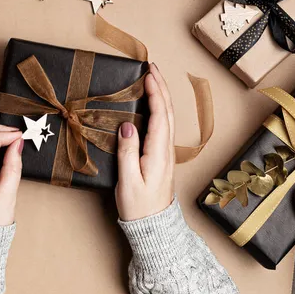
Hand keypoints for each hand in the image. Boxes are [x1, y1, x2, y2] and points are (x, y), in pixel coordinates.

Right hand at [115, 64, 174, 220]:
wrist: (154, 226)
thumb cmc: (139, 207)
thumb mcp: (128, 182)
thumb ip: (127, 153)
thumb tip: (128, 126)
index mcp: (158, 153)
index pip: (159, 116)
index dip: (155, 93)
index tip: (148, 74)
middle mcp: (166, 150)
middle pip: (167, 112)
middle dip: (161, 87)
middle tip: (151, 67)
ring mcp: (166, 153)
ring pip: (167, 117)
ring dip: (162, 95)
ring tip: (153, 79)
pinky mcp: (161, 156)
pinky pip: (163, 125)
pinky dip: (160, 108)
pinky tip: (154, 104)